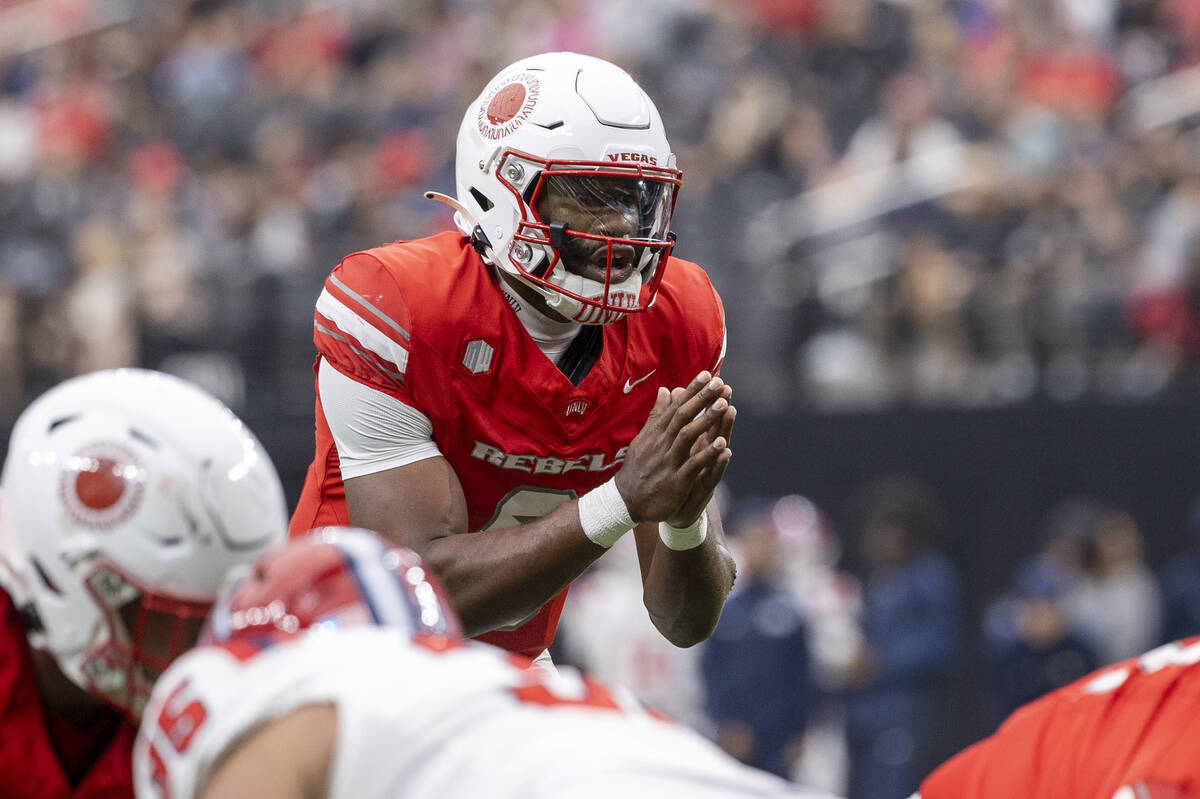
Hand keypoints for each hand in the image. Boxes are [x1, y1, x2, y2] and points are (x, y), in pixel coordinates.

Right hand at [614, 371, 734, 523]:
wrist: (625, 501)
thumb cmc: (638, 467)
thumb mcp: (645, 438)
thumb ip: (657, 415)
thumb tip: (665, 390)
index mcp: (657, 433)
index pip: (676, 406)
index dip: (692, 390)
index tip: (708, 374)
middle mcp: (662, 444)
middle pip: (683, 416)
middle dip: (701, 399)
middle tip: (719, 383)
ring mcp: (668, 462)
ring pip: (688, 437)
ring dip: (706, 420)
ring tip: (723, 405)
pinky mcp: (675, 482)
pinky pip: (692, 466)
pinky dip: (707, 455)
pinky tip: (722, 445)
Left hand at [665, 381, 734, 527]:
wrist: (673, 513)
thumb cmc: (676, 478)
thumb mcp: (674, 450)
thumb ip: (675, 424)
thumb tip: (672, 395)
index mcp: (695, 445)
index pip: (702, 418)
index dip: (707, 400)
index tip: (712, 378)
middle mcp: (705, 455)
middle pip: (715, 428)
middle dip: (720, 408)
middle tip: (727, 389)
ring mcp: (707, 470)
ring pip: (718, 447)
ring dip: (724, 429)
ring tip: (730, 411)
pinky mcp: (704, 488)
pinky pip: (713, 473)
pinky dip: (719, 461)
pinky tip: (726, 450)